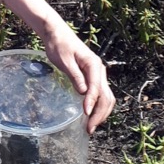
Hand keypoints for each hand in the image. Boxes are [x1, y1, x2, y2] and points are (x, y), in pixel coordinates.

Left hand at [37, 18, 114, 133]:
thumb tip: (84, 93)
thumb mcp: (64, 61)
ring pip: (106, 97)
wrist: (57, 34)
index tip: (85, 115)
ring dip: (101, 113)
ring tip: (91, 126)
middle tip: (89, 129)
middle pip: (106, 96)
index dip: (91, 102)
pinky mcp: (94, 77)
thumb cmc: (58, 45)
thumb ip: (75, 76)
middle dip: (99, 114)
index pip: (96, 88)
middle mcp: (100, 70)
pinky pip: (101, 94)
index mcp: (93, 65)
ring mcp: (98, 74)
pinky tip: (91, 115)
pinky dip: (99, 106)